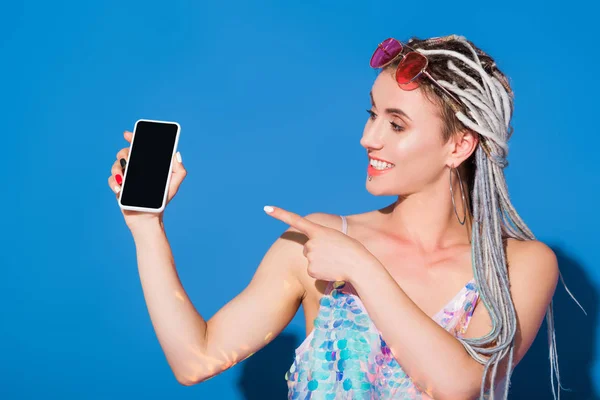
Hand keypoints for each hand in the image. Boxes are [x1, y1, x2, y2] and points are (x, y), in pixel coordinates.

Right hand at [107, 130, 186, 229]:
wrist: (149, 218)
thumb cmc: (161, 200)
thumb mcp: (173, 185)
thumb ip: (179, 170)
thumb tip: (176, 154)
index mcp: (147, 165)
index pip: (138, 147)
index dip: (132, 138)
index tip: (128, 134)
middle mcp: (135, 169)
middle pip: (124, 153)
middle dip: (124, 154)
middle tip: (128, 161)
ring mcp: (125, 177)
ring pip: (116, 165)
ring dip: (118, 169)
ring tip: (124, 178)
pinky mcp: (118, 187)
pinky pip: (112, 180)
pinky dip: (114, 183)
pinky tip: (120, 189)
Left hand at [264, 206, 379, 282]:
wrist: (359, 265)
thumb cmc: (352, 250)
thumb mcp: (336, 237)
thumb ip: (322, 238)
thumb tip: (310, 250)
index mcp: (318, 230)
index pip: (296, 219)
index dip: (280, 214)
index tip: (266, 208)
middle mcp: (311, 242)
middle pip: (307, 247)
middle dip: (317, 251)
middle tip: (333, 253)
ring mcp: (310, 256)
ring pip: (310, 259)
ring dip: (320, 261)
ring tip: (335, 261)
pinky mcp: (311, 270)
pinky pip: (312, 270)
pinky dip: (320, 271)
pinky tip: (331, 270)